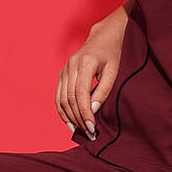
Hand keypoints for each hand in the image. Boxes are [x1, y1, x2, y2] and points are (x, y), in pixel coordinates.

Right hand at [56, 17, 126, 139]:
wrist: (103, 37)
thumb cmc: (111, 54)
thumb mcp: (113, 71)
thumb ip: (104, 90)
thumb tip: (93, 111)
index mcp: (86, 63)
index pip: (80, 94)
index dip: (85, 113)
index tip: (92, 128)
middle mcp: (71, 65)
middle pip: (69, 99)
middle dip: (78, 119)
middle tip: (89, 134)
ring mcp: (64, 69)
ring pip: (61, 99)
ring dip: (69, 117)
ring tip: (80, 131)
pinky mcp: (62, 74)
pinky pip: (58, 96)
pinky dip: (63, 111)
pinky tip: (71, 122)